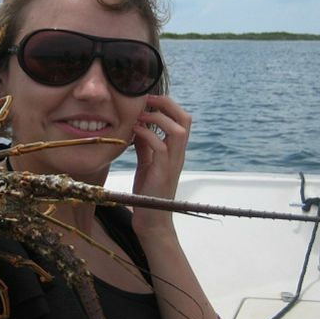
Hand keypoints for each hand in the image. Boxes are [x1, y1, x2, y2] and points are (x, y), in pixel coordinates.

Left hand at [130, 95, 190, 234]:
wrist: (152, 220)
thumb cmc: (148, 191)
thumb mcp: (147, 162)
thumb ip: (145, 144)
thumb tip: (138, 125)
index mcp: (176, 150)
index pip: (182, 119)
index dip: (168, 104)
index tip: (148, 98)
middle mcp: (178, 154)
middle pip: (185, 119)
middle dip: (167, 104)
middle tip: (147, 100)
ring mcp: (173, 163)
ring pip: (178, 130)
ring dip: (158, 118)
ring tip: (140, 115)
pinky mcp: (162, 173)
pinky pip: (160, 147)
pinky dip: (147, 135)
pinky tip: (134, 132)